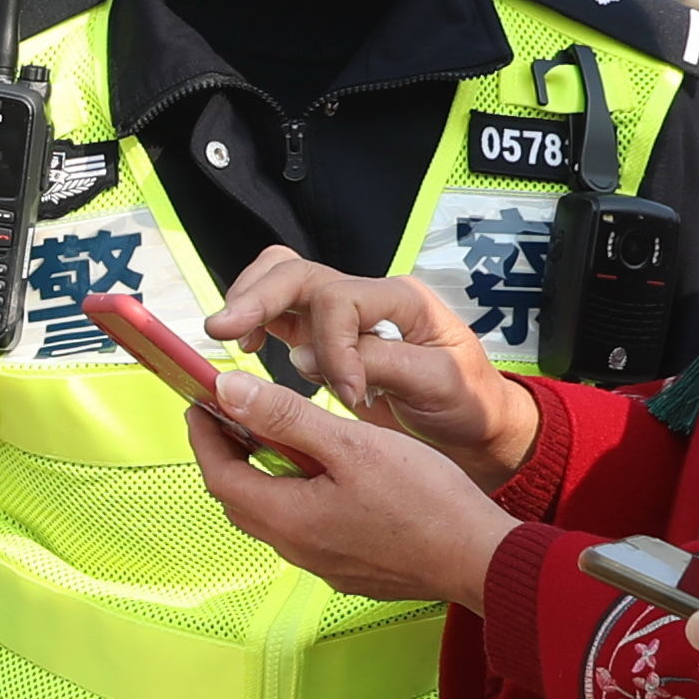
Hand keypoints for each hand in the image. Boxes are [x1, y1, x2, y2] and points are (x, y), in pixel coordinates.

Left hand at [179, 358, 517, 609]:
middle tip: (234, 415)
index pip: (219, 475)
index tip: (199, 403)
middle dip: (229, 455)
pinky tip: (327, 475)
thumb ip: (286, 416)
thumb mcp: (351, 444)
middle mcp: (297, 549)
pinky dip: (298, 497)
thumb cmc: (424, 501)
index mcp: (288, 518)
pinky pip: (306, 531)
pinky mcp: (349, 569)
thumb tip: (228, 392)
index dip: (203, 436)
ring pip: (274, 515)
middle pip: (241, 498)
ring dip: (266, 476)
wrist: (479, 558)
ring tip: (280, 437)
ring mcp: (323, 564)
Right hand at [207, 249, 519, 484]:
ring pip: (281, 281)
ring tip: (227, 335)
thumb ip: (379, 363)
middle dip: (255, 298)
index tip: (348, 396)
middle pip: (296, 272)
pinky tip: (245, 348)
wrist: (477, 426)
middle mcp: (368, 296)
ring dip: (249, 302)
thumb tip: (307, 356)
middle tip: (222, 329)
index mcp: (401, 299)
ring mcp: (345, 316)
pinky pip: (281, 315)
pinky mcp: (327, 339)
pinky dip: (255, 323)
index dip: (332, 347)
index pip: (341, 301)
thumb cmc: (468, 403)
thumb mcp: (440, 383)